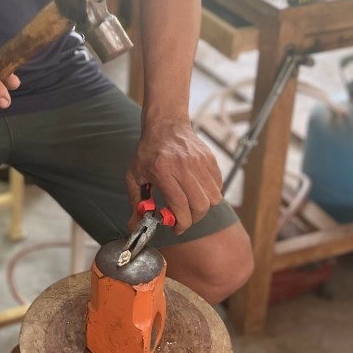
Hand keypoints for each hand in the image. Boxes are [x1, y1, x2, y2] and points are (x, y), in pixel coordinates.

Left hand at [126, 116, 222, 234]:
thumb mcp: (134, 175)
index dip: (180, 223)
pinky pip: (218, 185)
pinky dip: (211, 193)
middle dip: (193, 219)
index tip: (175, 228)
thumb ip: (136, 202)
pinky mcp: (210, 159)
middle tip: (184, 218)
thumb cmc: (148, 152)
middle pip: (200, 205)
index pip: (180, 205)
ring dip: (203, 207)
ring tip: (190, 203)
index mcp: (163, 171)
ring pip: (214, 198)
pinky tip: (197, 190)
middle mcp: (184, 166)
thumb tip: (134, 225)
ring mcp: (200, 162)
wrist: (165, 124)